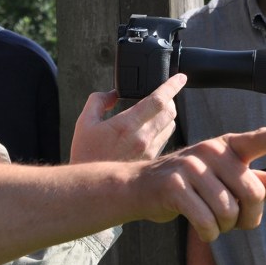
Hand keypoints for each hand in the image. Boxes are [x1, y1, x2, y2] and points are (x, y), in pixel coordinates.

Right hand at [70, 73, 185, 162]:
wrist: (92, 187)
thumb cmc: (86, 154)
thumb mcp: (84, 123)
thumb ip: (97, 102)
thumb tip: (112, 93)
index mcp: (127, 124)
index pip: (159, 100)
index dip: (173, 85)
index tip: (181, 77)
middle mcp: (142, 138)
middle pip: (170, 112)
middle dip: (170, 100)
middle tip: (163, 96)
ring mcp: (149, 151)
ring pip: (170, 126)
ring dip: (168, 115)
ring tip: (156, 112)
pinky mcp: (151, 161)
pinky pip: (164, 139)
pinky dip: (163, 130)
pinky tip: (151, 130)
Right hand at [136, 125, 265, 240]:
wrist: (139, 187)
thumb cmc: (186, 183)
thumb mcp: (221, 179)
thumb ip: (253, 181)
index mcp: (225, 146)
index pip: (254, 141)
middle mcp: (209, 151)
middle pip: (251, 191)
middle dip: (248, 216)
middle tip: (237, 221)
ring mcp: (190, 167)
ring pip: (228, 210)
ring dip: (225, 227)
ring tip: (214, 222)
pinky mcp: (174, 186)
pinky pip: (206, 221)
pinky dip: (209, 233)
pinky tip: (203, 229)